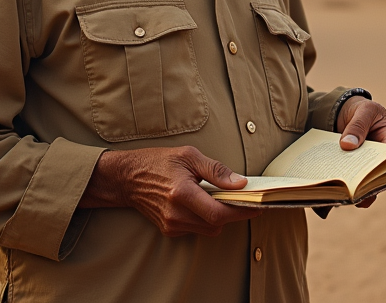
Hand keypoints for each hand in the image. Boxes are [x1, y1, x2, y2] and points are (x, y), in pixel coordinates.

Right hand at [82, 146, 261, 236]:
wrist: (128, 178)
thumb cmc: (158, 162)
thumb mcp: (189, 156)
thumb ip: (216, 170)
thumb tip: (241, 183)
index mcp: (181, 193)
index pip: (219, 213)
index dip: (242, 212)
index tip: (257, 205)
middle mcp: (176, 213)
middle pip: (217, 224)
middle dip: (232, 213)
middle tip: (241, 199)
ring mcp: (171, 225)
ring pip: (209, 229)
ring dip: (219, 217)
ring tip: (218, 198)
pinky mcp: (169, 230)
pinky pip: (197, 229)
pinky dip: (205, 219)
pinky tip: (201, 204)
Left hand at [335, 97, 385, 208]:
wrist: (348, 110)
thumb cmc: (362, 109)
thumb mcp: (363, 111)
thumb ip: (357, 126)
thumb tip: (347, 145)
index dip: (382, 170)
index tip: (369, 178)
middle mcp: (382, 157)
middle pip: (377, 174)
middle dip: (365, 184)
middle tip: (353, 193)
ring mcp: (367, 165)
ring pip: (363, 181)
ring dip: (352, 189)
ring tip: (340, 196)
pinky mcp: (353, 168)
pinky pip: (350, 179)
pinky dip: (342, 185)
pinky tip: (331, 191)